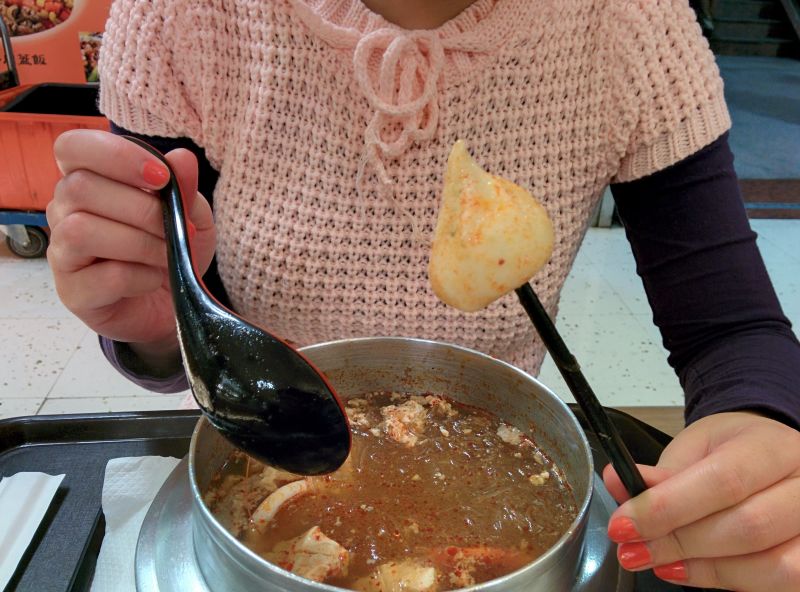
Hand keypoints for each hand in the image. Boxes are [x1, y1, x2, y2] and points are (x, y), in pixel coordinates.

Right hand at [47, 129, 215, 361]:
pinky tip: (155, 278)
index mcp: (89, 180)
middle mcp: (65, 211)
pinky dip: (143, 276)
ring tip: (167, 254)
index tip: (161, 177)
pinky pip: (105, 276)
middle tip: (175, 228)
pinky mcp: (73, 292)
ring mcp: (62, 253)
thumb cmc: (169, 250)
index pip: (73, 147)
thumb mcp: (191, 216)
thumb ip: (184, 188)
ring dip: (141, 243)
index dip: (115, 155)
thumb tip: (182, 158)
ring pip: (82, 230)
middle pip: (80, 187)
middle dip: (142, 208)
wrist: (170, 305)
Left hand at [603, 412, 799, 590]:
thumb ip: (660, 472)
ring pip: (770, 565)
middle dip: (679, 543)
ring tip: (661, 562)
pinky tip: (693, 570)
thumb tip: (619, 483)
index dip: (668, 508)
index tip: (624, 524)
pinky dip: (729, 580)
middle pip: (747, 527)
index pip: (723, 481)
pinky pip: (781, 583)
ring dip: (704, 569)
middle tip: (633, 549)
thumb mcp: (694, 446)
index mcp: (773, 446)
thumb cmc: (734, 449)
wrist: (770, 455)